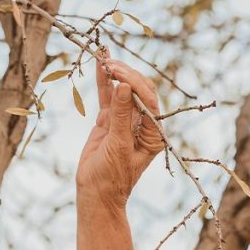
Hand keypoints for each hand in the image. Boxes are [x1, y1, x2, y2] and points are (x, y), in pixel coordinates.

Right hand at [75, 50, 163, 213]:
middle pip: (137, 90)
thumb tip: (124, 86)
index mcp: (154, 133)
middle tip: (109, 63)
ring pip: (121, 91)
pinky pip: (107, 97)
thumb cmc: (112, 177)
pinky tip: (99, 64)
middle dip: (125, 74)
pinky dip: (103, 82)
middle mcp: (143, 124)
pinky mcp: (108, 122)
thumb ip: (120, 116)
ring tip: (103, 55)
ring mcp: (125, 121)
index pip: (148, 100)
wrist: (95, 194)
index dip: (134, 83)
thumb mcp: (117, 147)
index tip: (118, 72)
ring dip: (114, 73)